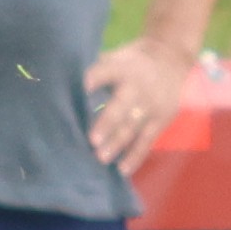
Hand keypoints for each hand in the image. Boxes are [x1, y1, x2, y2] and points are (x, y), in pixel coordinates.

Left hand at [85, 38, 203, 178]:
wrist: (171, 59)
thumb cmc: (131, 63)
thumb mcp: (115, 59)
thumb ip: (93, 72)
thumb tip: (59, 88)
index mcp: (121, 68)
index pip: (104, 72)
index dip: (92, 81)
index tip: (79, 91)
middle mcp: (137, 86)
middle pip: (122, 106)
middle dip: (107, 123)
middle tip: (92, 140)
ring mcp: (151, 105)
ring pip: (133, 126)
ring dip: (117, 144)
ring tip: (101, 158)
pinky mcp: (161, 120)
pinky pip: (147, 141)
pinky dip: (135, 156)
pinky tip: (122, 170)